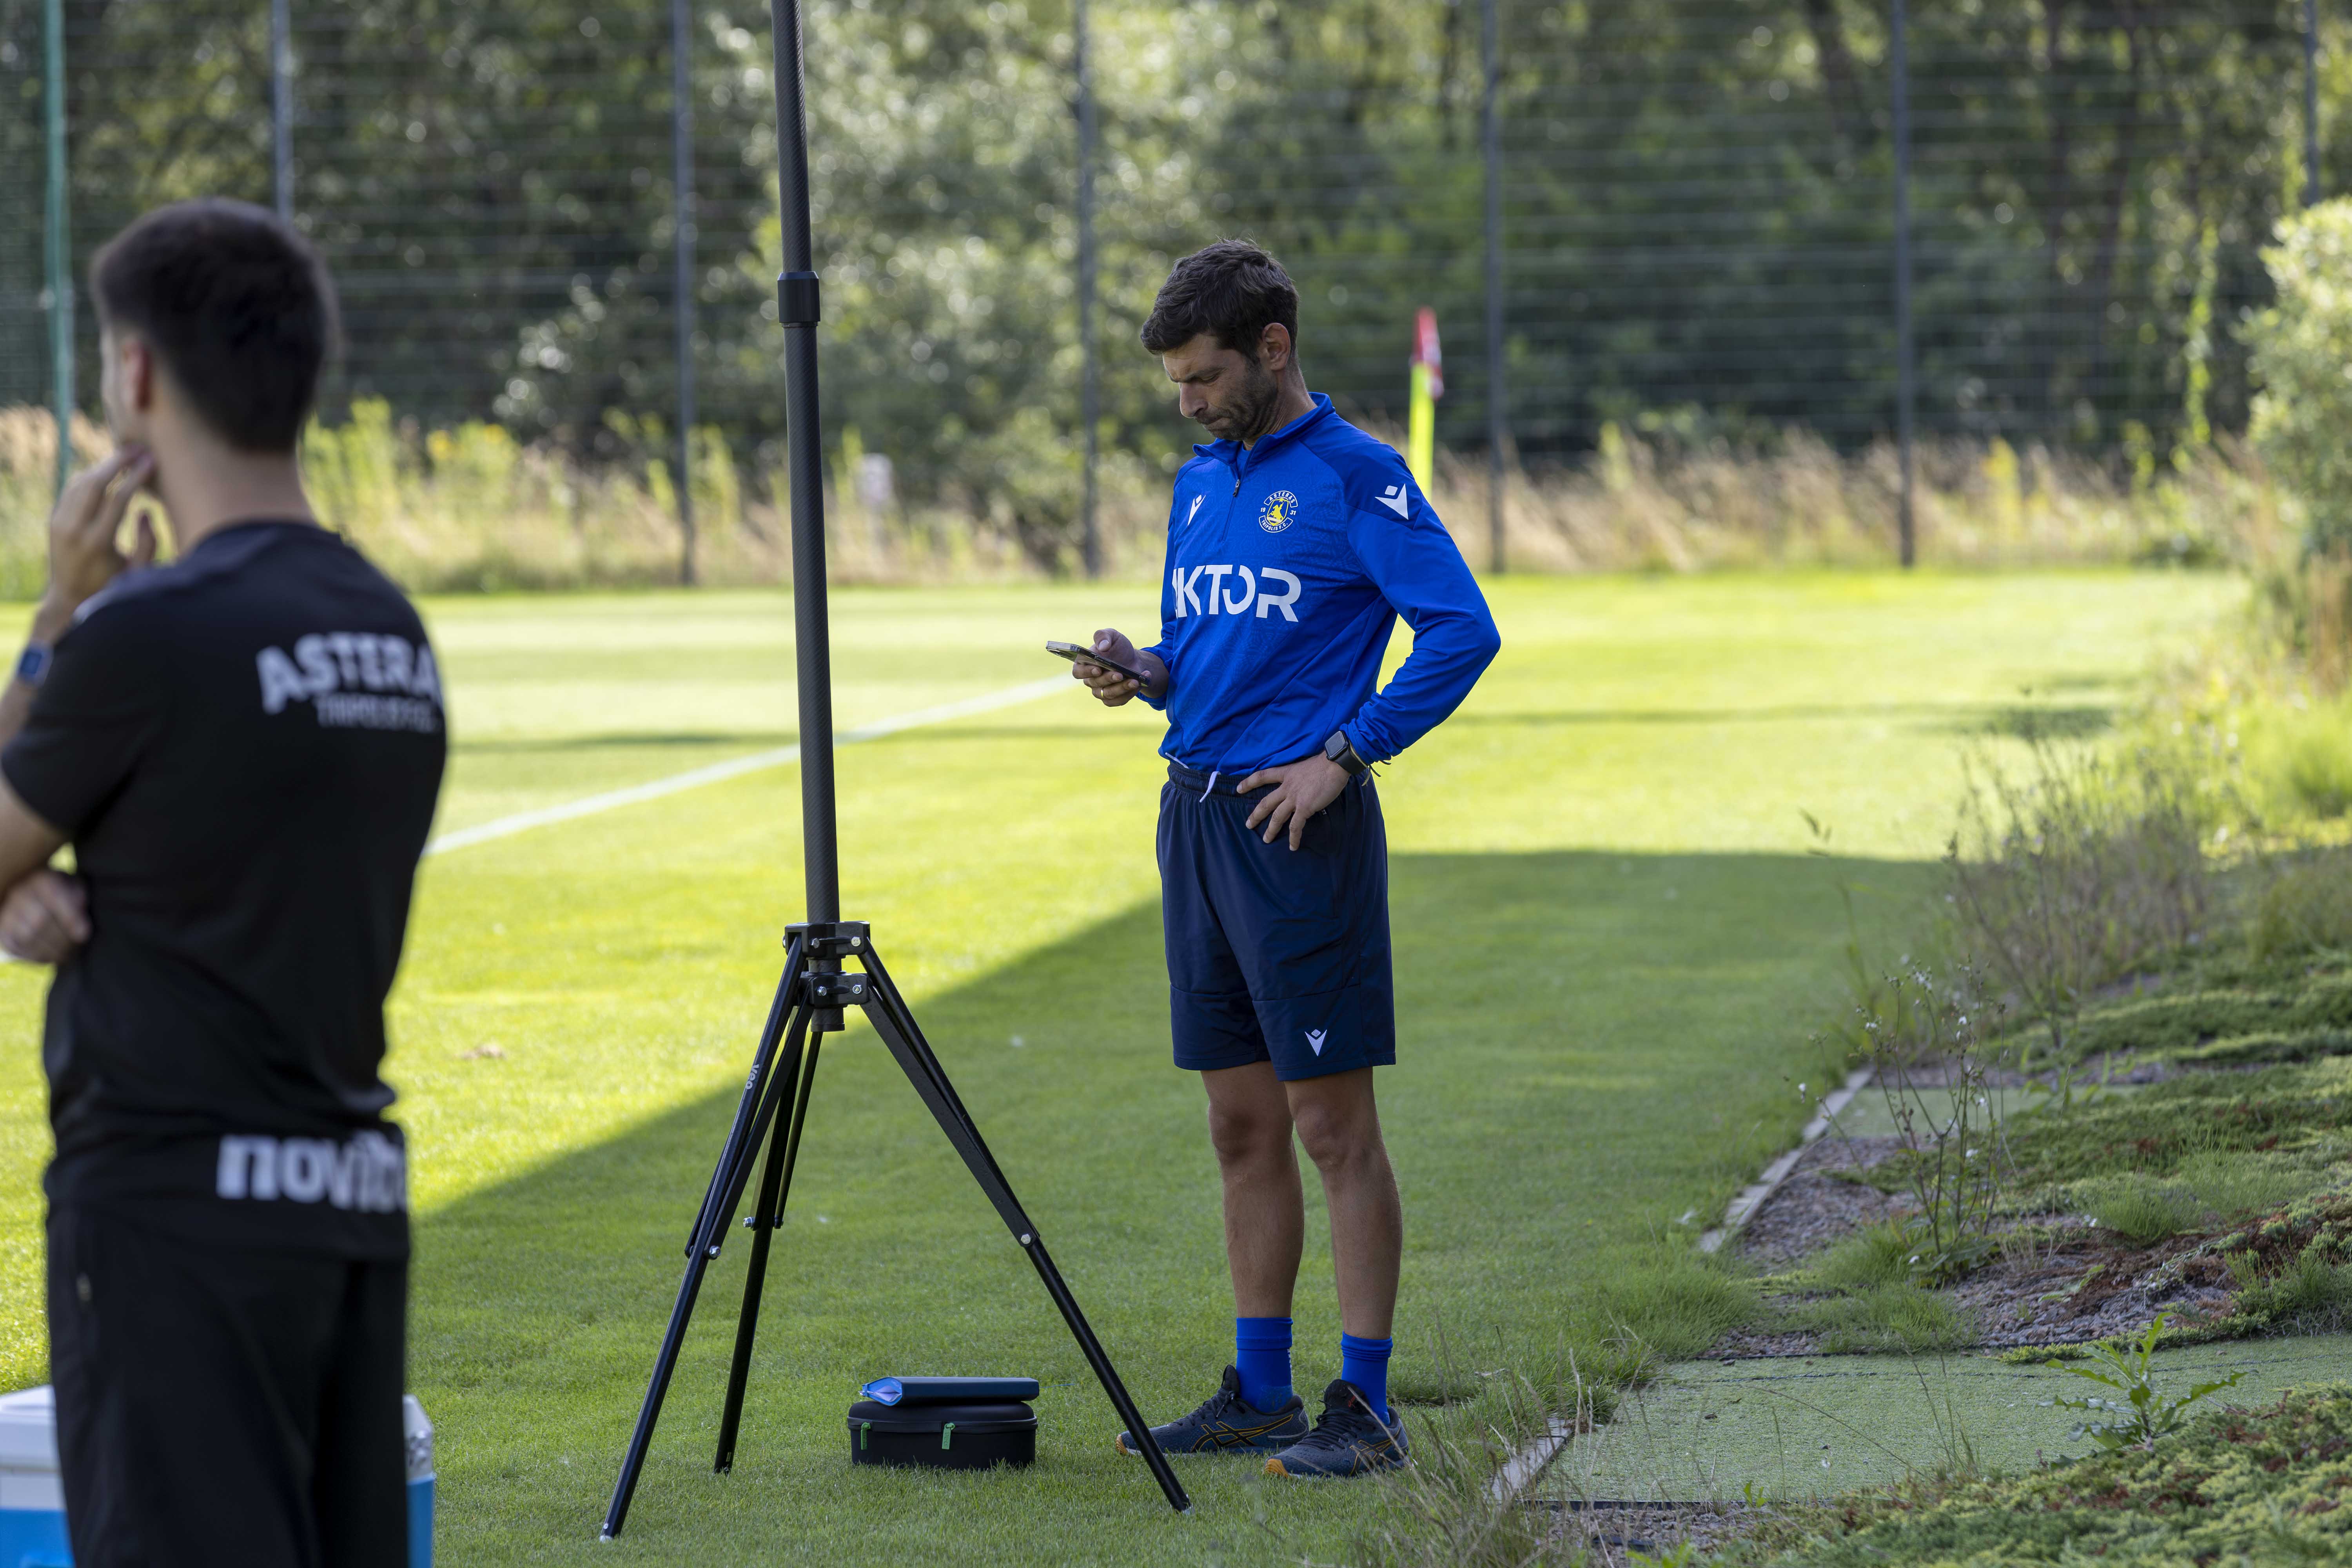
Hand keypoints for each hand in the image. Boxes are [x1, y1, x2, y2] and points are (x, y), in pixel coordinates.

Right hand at [0, 869, 88, 964]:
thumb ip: (79, 902)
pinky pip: (15, 947)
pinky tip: (50, 957)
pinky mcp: (2, 929)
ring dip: (50, 951)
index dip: (69, 918)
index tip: (84, 935)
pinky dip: (34, 957)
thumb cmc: (63, 890)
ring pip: (26, 937)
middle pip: (39, 921)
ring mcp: (7, 912)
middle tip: (78, 949)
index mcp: (42, 879)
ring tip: (67, 955)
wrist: (35, 892)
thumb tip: (81, 930)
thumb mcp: (76, 888)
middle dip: (62, 940)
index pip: (54, 897)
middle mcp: (20, 894)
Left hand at [41, 445, 157, 632]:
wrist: (68, 598)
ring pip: (81, 482)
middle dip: (117, 462)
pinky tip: (105, 472)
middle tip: (136, 449)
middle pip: (95, 482)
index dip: (136, 477)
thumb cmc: (110, 586)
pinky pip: (72, 489)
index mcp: (98, 542)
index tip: (150, 462)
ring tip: (123, 457)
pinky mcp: (54, 520)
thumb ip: (148, 543)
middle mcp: (75, 529)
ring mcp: (60, 523)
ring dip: (102, 467)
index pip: (118, 498)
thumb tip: (145, 510)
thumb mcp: (137, 572)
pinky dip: (89, 477)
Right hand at [1072, 628, 1163, 707]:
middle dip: (1109, 679)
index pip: (1078, 672)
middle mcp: (1090, 679)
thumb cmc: (1118, 647)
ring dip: (1122, 688)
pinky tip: (1139, 683)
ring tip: (1135, 681)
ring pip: (1107, 694)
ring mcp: (1101, 690)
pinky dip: (1130, 693)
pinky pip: (1118, 701)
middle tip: (1120, 674)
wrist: (1133, 659)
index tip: (1098, 669)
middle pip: (1095, 683)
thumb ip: (1103, 636)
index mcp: (1085, 664)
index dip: (1086, 672)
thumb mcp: (1112, 635)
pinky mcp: (1113, 698)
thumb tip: (1103, 647)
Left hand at [1239, 754, 1349, 849]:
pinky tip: (1293, 846)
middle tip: (1248, 825)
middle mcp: (1287, 787)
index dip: (1249, 782)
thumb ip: (1300, 777)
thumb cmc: (1325, 763)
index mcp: (1286, 774)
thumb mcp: (1305, 766)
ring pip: (1277, 817)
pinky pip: (1296, 826)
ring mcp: (1294, 798)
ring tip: (1266, 840)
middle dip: (1256, 815)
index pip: (1262, 776)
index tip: (1238, 789)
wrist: (1334, 764)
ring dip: (1271, 830)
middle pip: (1266, 802)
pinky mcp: (1305, 807)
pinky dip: (1294, 838)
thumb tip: (1303, 785)